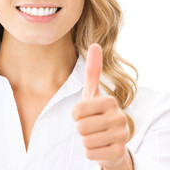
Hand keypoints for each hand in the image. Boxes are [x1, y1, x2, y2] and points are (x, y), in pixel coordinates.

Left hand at [72, 44, 132, 168]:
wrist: (111, 138)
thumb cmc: (97, 112)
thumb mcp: (93, 91)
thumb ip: (93, 69)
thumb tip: (96, 44)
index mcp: (110, 101)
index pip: (76, 111)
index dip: (76, 114)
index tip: (86, 113)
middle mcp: (119, 117)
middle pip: (80, 127)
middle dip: (82, 128)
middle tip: (92, 125)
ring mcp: (121, 136)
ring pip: (85, 141)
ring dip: (86, 139)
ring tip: (96, 134)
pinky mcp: (119, 152)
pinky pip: (91, 154)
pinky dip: (91, 151)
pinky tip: (100, 145)